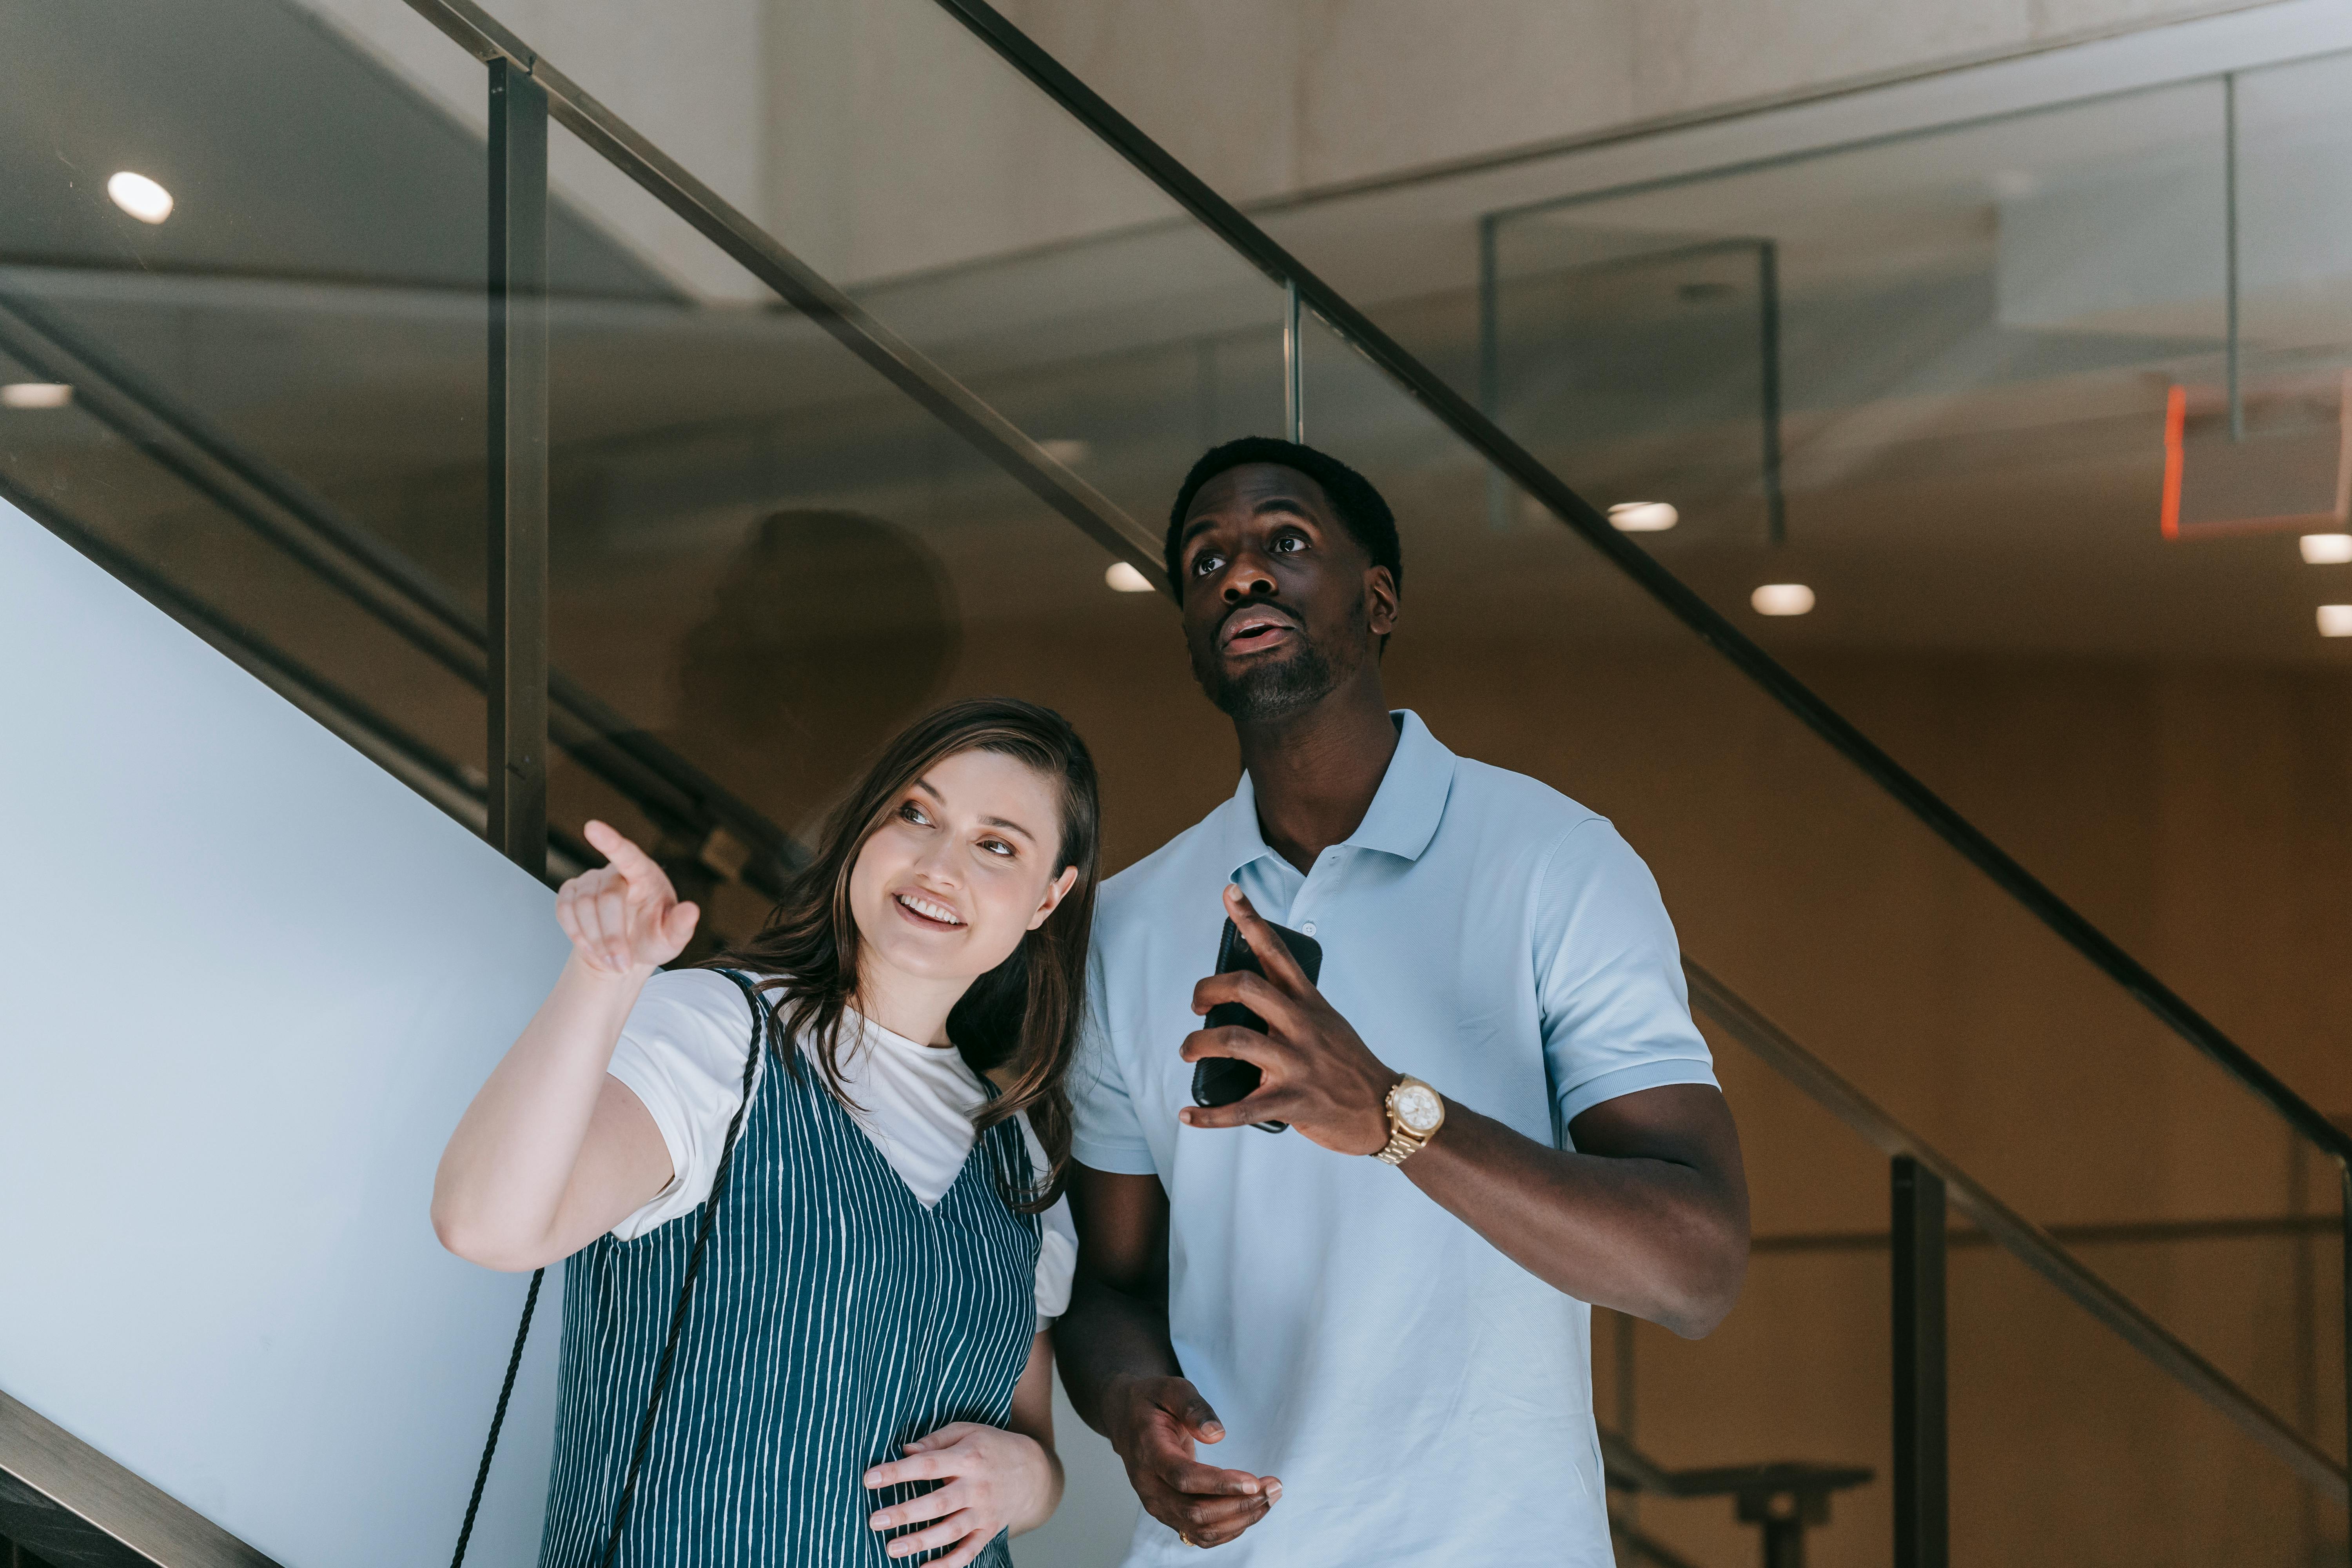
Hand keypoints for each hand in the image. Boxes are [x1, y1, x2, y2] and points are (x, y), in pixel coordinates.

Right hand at [554, 821, 698, 976]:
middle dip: (611, 936)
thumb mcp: (671, 939)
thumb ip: (681, 926)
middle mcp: (615, 872)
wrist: (625, 952)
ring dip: (595, 941)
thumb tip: (692, 910)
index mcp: (644, 874)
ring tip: (613, 961)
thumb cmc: (652, 939)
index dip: (610, 841)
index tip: (592, 827)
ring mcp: (590, 880)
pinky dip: (577, 935)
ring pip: (581, 907)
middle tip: (622, 964)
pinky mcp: (569, 893)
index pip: (628, 854)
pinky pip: (564, 911)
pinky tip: (592, 948)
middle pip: (605, 898)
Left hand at [864, 1421, 1056, 1565]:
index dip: (897, 1472)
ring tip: (892, 1548)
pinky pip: (968, 1552)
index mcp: (968, 1457)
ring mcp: (984, 1512)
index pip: (927, 1465)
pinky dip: (948, 1564)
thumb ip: (935, 1440)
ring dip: (921, 1541)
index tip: (869, 1479)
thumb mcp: (967, 1431)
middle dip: (904, 1513)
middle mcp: (976, 1487)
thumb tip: (905, 1450)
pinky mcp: (989, 1530)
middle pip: (938, 1503)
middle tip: (874, 1520)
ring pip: (952, 1530)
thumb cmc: (991, 1446)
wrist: (1033, 1470)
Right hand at [1104, 1375, 1277, 1547]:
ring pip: (1200, 1528)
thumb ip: (1193, 1407)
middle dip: (1239, 1504)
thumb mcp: (1170, 1389)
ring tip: (1270, 1496)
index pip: (1183, 1478)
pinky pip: (1200, 1535)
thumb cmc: (1152, 1402)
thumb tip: (1217, 1433)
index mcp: (1148, 1452)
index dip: (1219, 1484)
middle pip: (1194, 1511)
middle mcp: (1149, 1487)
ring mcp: (1157, 1505)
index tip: (1254, 1481)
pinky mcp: (1169, 1514)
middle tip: (1274, 1486)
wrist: (1126, 1419)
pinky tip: (1252, 1510)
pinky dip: (1229, 1529)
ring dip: (1240, 1519)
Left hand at [1178, 885, 1395, 1154]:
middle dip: (1208, 990)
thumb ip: (1292, 1008)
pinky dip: (1208, 1115)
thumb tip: (1248, 999)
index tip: (1230, 892)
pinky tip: (1187, 1115)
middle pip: (1245, 987)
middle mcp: (1302, 1027)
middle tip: (1196, 1006)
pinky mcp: (1293, 1101)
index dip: (1251, 920)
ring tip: (1188, 1051)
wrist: (1387, 1110)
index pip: (1277, 953)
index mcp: (1309, 1004)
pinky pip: (1241, 1108)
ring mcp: (1297, 1063)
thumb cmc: (1350, 1066)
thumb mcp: (1328, 1023)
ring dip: (1198, 1044)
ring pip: (1235, 1041)